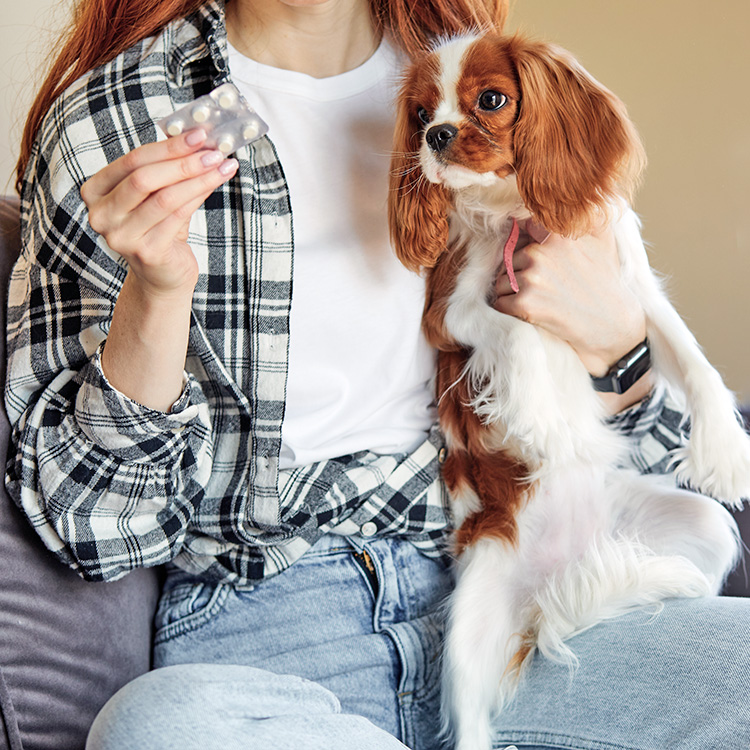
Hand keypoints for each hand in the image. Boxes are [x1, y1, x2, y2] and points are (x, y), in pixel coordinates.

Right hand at [80, 129, 238, 299]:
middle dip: (183, 161)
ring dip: (198, 178)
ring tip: (223, 166)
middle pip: (144, 178)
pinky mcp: (145, 252)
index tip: (198, 134)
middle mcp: (101, 215)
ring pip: (164, 197)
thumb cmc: (159, 228)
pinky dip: (199, 196)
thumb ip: (166, 169)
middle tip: (214, 151)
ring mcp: (120, 236)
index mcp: (95, 192)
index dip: (167, 146)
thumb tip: (198, 139)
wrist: (162, 274)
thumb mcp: (155, 194)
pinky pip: (178, 217)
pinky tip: (215, 183)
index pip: (132, 160)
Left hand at [494, 223, 646, 376]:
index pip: (519, 231)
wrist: (612, 323)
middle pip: (507, 259)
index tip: (539, 261)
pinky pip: (499, 303)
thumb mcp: (601, 238)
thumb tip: (583, 190)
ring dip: (512, 292)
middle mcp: (538, 251)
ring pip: (501, 281)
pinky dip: (509, 310)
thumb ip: (585, 212)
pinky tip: (532, 312)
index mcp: (554, 233)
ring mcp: (530, 278)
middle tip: (546, 286)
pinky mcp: (523, 303)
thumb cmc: (606, 281)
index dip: (525, 247)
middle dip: (519, 272)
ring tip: (541, 299)